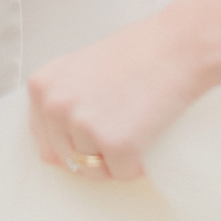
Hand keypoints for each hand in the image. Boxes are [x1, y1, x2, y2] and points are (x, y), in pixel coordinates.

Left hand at [26, 13, 201, 181]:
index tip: (98, 114)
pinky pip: (123, 174)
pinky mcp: (115, 145)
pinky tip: (148, 129)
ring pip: (94, 170)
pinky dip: (139, 163)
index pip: (44, 138)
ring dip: (116, 156)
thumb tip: (46, 158)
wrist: (178, 45)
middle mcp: (55, 106)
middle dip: (95, 148)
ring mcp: (83, 125)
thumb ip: (59, 107)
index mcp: (42, 86)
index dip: (74, 134)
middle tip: (121, 113)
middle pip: (69, 158)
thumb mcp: (81, 73)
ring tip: (134, 117)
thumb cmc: (134, 55)